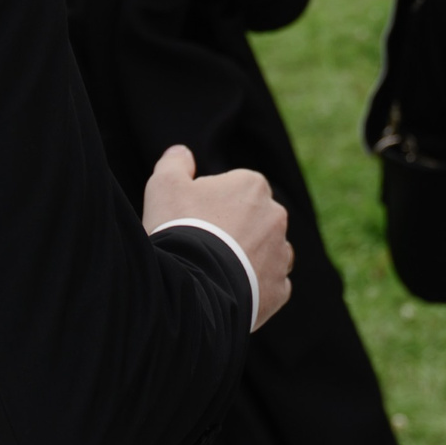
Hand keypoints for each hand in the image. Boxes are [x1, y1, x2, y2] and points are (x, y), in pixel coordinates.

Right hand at [142, 145, 292, 328]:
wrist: (192, 285)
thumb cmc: (180, 228)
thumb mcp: (165, 186)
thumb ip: (174, 163)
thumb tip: (181, 153)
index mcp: (253, 186)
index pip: (235, 191)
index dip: (210, 206)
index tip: (192, 221)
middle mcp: (275, 216)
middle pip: (254, 221)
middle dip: (235, 231)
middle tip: (203, 249)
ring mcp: (280, 254)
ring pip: (268, 252)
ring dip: (251, 259)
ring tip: (218, 272)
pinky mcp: (279, 288)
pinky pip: (271, 285)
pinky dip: (256, 289)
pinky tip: (231, 292)